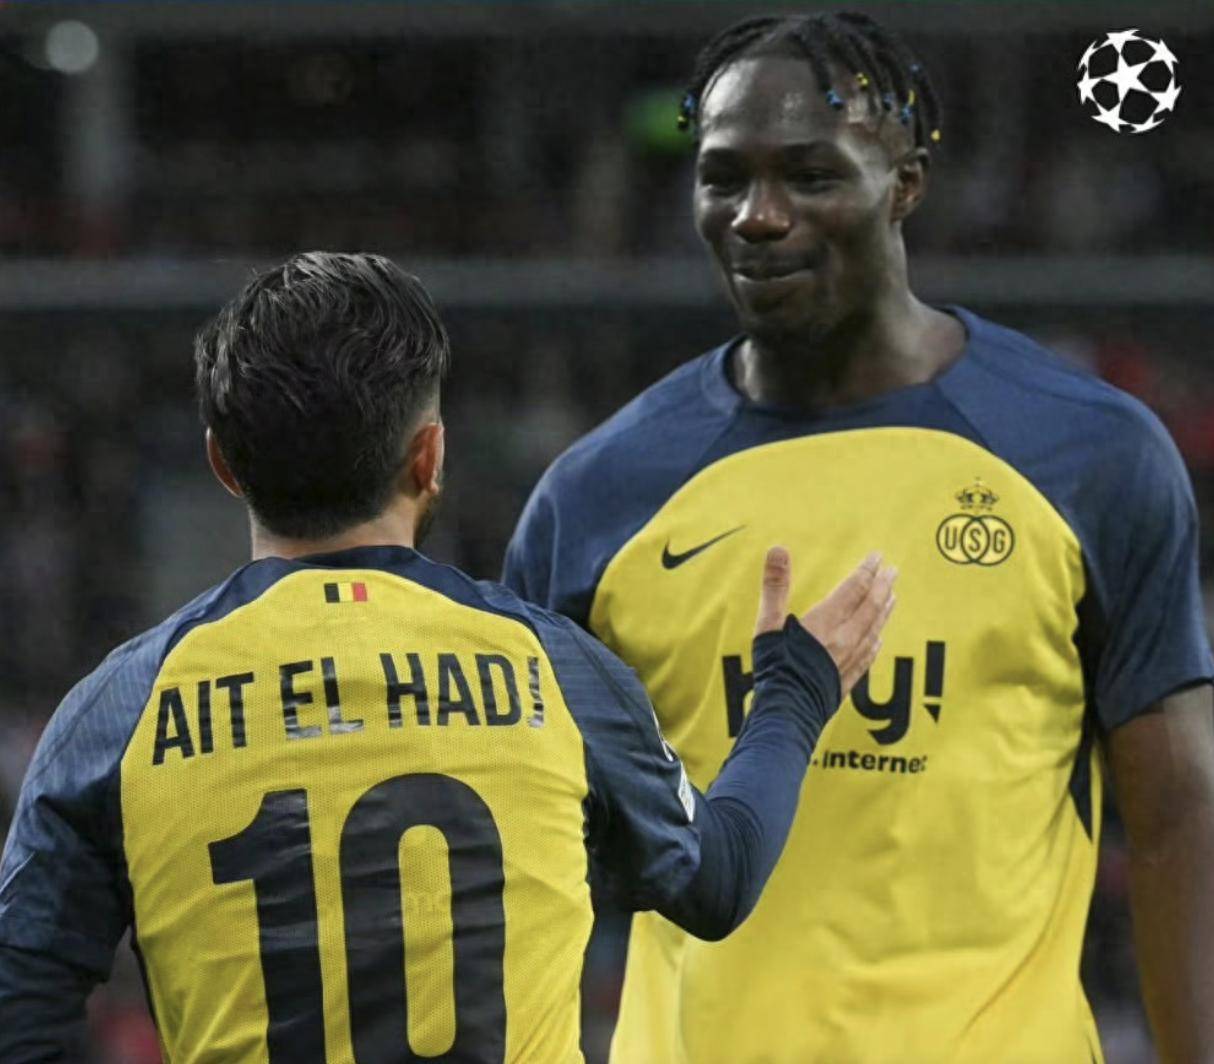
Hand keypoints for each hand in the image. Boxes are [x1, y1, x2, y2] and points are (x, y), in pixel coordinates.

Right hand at [754, 548, 895, 693]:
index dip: (867, 571)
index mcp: (827, 621)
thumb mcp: (768, 623)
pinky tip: (878, 638)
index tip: (877, 556)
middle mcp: (845, 639)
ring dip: (885, 610)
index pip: (854, 589)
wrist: (788, 712)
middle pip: (871, 607)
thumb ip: (775, 586)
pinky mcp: (846, 680)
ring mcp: (849, 661)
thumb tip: (778, 548)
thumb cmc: (775, 667)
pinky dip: (876, 642)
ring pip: (874, 630)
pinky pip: (869, 656)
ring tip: (892, 597)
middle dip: (883, 586)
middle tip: (893, 570)